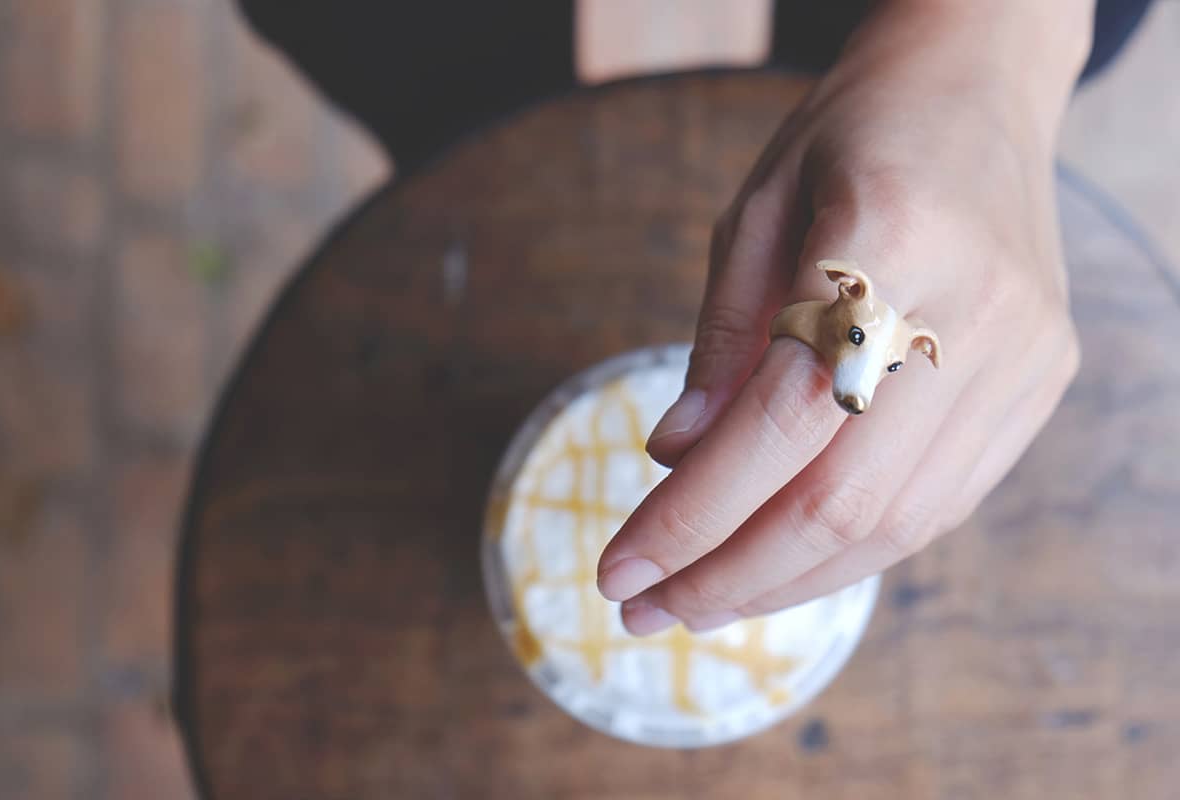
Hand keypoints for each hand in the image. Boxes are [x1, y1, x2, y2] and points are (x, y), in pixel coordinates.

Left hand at [596, 1, 1091, 634]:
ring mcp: (1023, 353)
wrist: (978, 85)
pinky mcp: (1040, 379)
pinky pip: (941, 502)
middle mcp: (974, 308)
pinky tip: (786, 562)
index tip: (621, 570)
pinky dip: (853, 550)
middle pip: (843, 499)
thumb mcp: (754, 211)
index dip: (692, 515)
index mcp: (889, 238)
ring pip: (897, 523)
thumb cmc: (850, 135)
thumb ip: (721, 342)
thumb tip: (674, 460)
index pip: (777, 425)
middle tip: (648, 609)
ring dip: (789, 581)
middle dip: (731, 574)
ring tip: (703, 600)